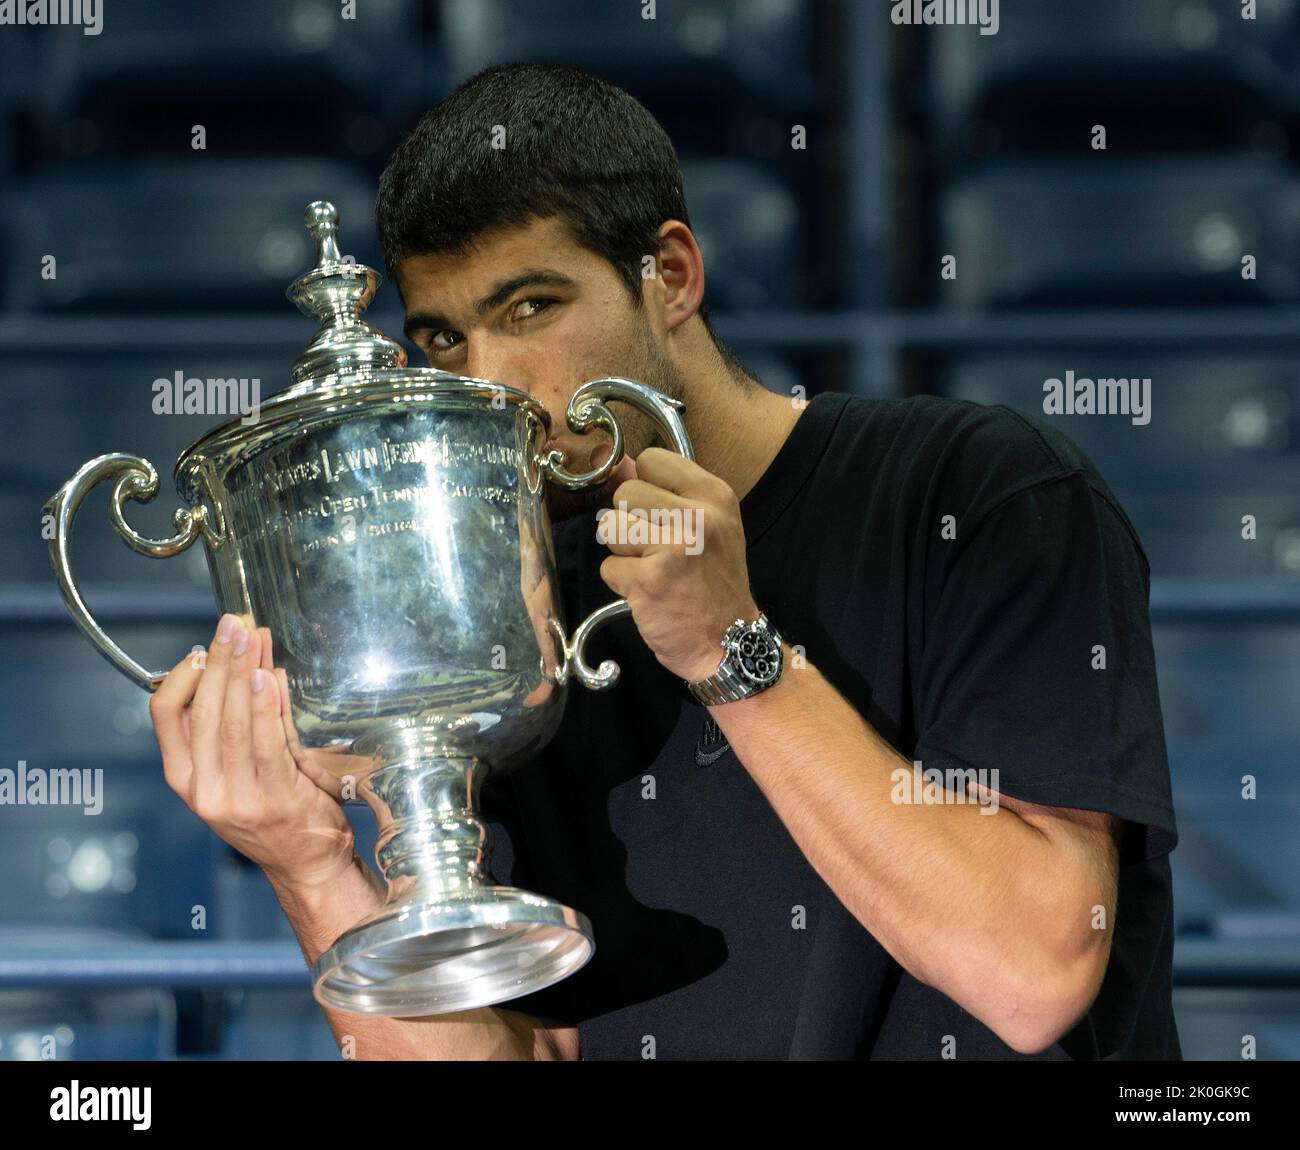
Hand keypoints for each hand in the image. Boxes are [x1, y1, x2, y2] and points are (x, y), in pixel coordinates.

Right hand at [148, 613, 358, 891]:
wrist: (307, 864)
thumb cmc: (277, 812)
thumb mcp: (240, 769)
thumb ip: (239, 721)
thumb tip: (251, 663)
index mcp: (186, 778)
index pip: (164, 714)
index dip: (181, 674)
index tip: (204, 646)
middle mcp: (203, 789)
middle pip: (202, 709)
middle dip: (219, 660)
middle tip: (234, 623)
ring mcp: (237, 797)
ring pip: (231, 722)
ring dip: (241, 672)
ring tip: (250, 637)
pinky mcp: (273, 799)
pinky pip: (267, 744)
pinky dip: (265, 706)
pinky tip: (268, 677)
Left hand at [597, 448, 758, 682]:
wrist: (731, 642)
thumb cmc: (714, 582)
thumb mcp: (705, 525)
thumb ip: (658, 488)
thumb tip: (609, 459)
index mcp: (714, 495)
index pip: (651, 459)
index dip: (646, 488)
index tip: (661, 514)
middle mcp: (698, 516)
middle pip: (625, 492)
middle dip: (630, 522)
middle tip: (658, 549)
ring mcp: (673, 548)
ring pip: (609, 527)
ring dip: (623, 551)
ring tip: (652, 568)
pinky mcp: (649, 580)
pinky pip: (609, 567)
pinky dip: (623, 583)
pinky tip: (649, 591)